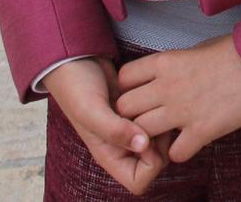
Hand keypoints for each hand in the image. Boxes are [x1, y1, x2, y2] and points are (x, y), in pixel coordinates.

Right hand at [46, 57, 164, 193]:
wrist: (76, 58)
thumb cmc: (75, 87)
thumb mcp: (90, 110)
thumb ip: (114, 130)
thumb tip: (144, 146)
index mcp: (110, 154)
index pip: (139, 181)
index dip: (150, 165)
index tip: (149, 139)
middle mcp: (123, 145)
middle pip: (157, 161)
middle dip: (164, 142)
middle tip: (158, 116)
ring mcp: (132, 126)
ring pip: (163, 137)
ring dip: (165, 122)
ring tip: (159, 103)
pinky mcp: (141, 108)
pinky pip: (161, 116)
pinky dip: (164, 108)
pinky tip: (160, 93)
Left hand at [115, 35, 240, 164]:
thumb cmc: (236, 51)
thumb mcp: (198, 49)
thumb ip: (175, 66)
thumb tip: (164, 77)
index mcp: (166, 62)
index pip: (124, 78)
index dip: (129, 88)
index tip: (140, 93)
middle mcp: (167, 87)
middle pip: (124, 108)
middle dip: (133, 114)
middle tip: (150, 117)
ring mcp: (183, 110)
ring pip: (142, 132)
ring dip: (152, 136)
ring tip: (168, 133)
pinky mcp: (202, 130)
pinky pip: (174, 153)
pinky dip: (180, 151)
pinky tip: (191, 141)